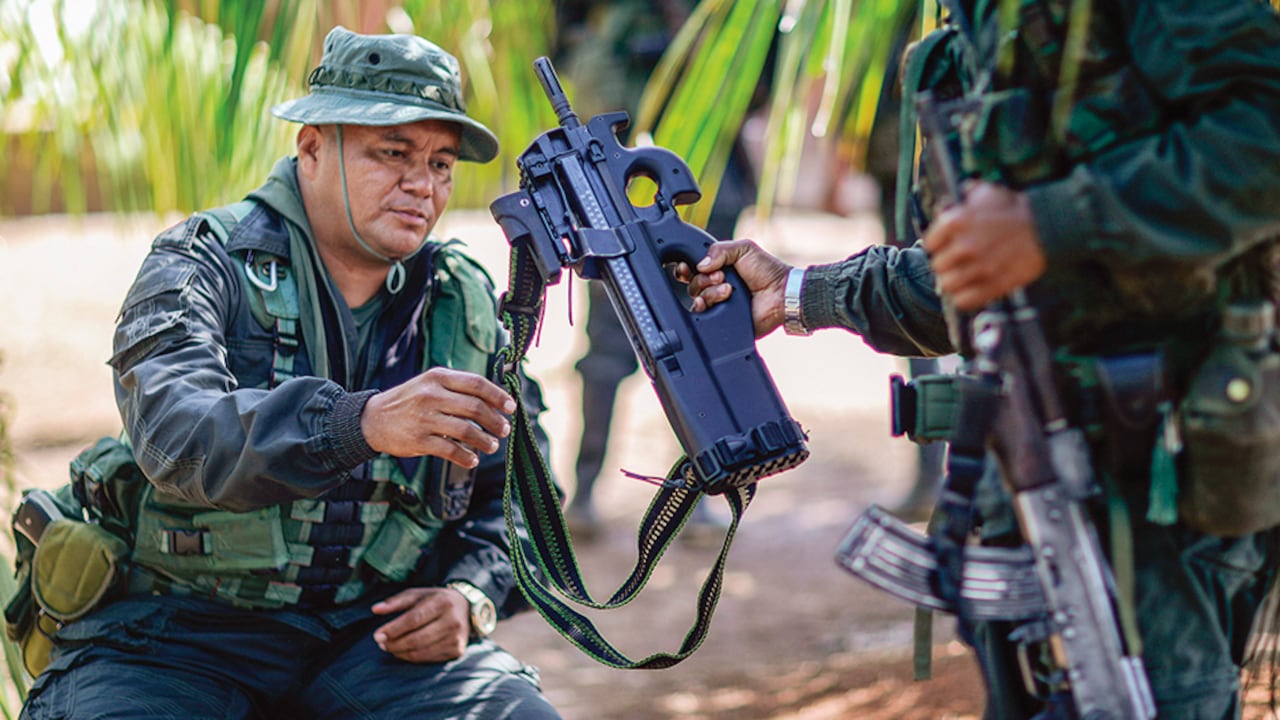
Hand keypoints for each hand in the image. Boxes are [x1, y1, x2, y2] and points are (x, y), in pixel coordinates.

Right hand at [360, 367, 514, 467]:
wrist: (372, 419)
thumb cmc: (409, 401)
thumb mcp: (429, 384)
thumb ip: (457, 388)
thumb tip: (494, 399)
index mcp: (438, 377)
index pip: (476, 384)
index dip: (498, 396)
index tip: (511, 407)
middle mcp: (432, 395)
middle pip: (475, 407)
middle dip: (495, 421)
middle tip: (504, 430)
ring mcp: (425, 418)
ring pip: (466, 430)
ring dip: (485, 440)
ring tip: (493, 446)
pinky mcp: (418, 440)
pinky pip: (450, 450)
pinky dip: (466, 457)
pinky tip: (473, 460)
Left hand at [371, 587, 471, 662]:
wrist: (467, 610)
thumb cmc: (436, 601)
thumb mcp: (418, 594)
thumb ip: (396, 601)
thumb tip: (375, 609)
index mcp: (443, 603)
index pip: (414, 619)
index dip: (393, 629)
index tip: (377, 635)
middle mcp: (452, 621)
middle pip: (416, 639)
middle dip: (394, 644)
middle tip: (380, 644)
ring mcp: (456, 638)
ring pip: (421, 652)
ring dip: (400, 652)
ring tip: (389, 647)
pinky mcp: (457, 651)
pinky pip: (428, 658)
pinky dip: (412, 657)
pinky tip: (403, 651)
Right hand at [681, 239, 790, 337]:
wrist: (780, 293)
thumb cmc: (768, 271)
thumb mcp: (744, 248)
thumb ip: (719, 249)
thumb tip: (699, 264)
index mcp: (719, 268)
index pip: (694, 269)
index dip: (686, 268)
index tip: (686, 267)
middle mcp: (716, 286)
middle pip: (693, 284)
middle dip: (703, 279)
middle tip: (721, 276)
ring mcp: (719, 303)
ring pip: (697, 299)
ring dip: (710, 292)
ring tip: (729, 289)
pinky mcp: (722, 319)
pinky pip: (703, 316)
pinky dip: (705, 307)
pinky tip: (716, 301)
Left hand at [922, 182, 1046, 310]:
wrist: (1046, 226)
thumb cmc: (1015, 209)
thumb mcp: (987, 192)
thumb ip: (965, 196)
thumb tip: (952, 201)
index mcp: (956, 222)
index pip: (930, 244)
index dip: (937, 245)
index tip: (944, 247)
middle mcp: (964, 246)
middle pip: (938, 266)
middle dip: (946, 264)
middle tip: (955, 262)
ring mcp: (979, 268)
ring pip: (947, 285)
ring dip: (953, 282)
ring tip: (961, 278)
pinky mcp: (994, 285)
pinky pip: (965, 300)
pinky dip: (964, 298)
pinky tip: (970, 290)